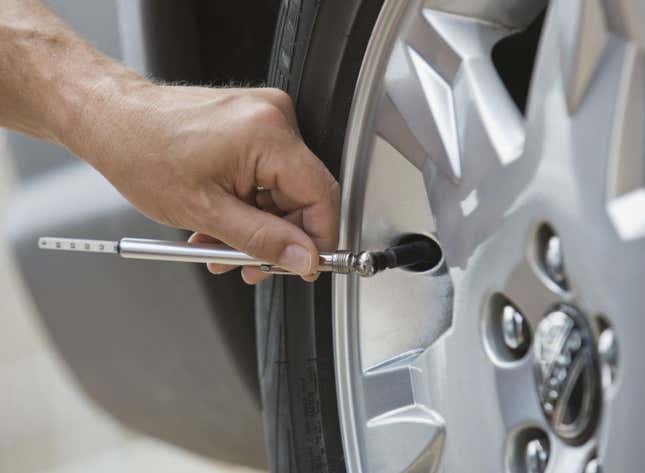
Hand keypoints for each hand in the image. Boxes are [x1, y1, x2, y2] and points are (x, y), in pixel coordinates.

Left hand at [66, 82, 339, 283]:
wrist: (113, 119)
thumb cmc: (142, 152)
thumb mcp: (205, 212)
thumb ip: (263, 240)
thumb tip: (302, 258)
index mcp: (268, 134)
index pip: (322, 195)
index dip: (319, 239)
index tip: (305, 264)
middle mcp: (274, 117)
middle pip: (301, 195)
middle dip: (276, 237)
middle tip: (249, 264)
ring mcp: (264, 117)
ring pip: (281, 190)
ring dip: (256, 225)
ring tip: (219, 245)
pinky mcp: (253, 122)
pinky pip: (266, 174)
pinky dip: (247, 203)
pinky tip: (221, 221)